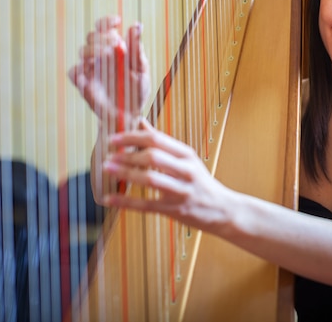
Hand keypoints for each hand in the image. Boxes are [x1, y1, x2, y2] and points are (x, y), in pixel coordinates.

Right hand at [68, 15, 150, 131]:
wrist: (130, 114)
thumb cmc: (136, 90)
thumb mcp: (141, 69)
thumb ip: (137, 48)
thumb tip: (137, 25)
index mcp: (113, 49)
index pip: (104, 28)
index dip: (107, 21)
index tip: (117, 21)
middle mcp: (99, 57)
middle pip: (91, 36)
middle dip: (102, 36)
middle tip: (115, 44)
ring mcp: (90, 70)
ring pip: (82, 51)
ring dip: (93, 49)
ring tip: (107, 54)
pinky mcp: (83, 84)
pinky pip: (73, 73)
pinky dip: (79, 71)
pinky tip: (90, 73)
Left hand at [100, 119, 229, 229]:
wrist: (223, 210)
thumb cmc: (201, 183)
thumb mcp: (187, 159)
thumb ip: (163, 142)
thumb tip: (140, 122)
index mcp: (187, 155)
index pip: (157, 139)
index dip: (132, 137)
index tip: (114, 138)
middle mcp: (185, 170)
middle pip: (153, 157)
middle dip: (127, 155)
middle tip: (109, 155)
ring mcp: (181, 191)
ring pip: (150, 179)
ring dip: (126, 173)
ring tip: (108, 169)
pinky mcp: (175, 210)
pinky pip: (146, 205)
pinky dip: (126, 202)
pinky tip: (110, 198)